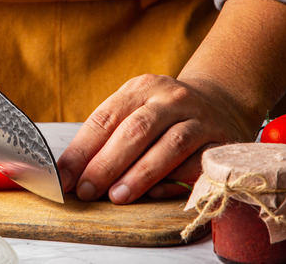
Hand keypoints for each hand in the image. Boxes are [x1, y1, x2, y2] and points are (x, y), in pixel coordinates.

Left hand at [57, 74, 256, 204]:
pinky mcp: (222, 141)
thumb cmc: (164, 116)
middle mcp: (171, 98)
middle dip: (107, 163)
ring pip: (170, 144)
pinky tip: (157, 194)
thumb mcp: (135, 113)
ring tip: (117, 196)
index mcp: (141, 88)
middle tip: (86, 190)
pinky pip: (199, 163)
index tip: (63, 178)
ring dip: (141, 173)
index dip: (81, 150)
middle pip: (136, 130)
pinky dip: (177, 180)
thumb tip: (72, 175)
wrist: (221, 102)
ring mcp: (200, 118)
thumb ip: (107, 139)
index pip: (105, 118)